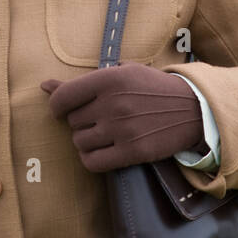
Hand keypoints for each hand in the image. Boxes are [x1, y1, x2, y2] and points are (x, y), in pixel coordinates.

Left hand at [41, 62, 206, 173]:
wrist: (193, 108)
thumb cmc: (152, 88)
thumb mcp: (121, 74)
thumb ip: (82, 83)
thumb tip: (44, 86)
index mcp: (109, 79)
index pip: (62, 98)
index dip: (57, 106)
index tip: (64, 110)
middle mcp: (113, 103)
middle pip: (72, 122)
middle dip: (81, 122)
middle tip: (101, 119)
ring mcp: (123, 128)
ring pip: (79, 142)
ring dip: (87, 141)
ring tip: (105, 134)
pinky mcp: (132, 151)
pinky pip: (92, 162)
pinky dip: (92, 159)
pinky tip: (103, 152)